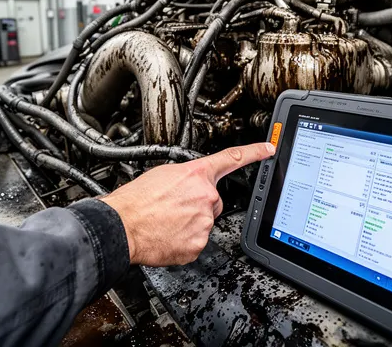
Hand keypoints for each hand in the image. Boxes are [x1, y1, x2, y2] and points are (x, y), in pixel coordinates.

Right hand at [101, 142, 274, 266]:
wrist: (122, 226)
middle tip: (174, 208)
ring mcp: (204, 221)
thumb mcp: (161, 174)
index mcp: (196, 174)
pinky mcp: (198, 243)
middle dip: (198, 204)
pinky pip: (197, 241)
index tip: (269, 149)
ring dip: (190, 223)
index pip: (232, 159)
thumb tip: (189, 184)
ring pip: (205, 221)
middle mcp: (205, 195)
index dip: (254, 152)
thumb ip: (185, 178)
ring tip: (167, 221)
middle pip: (214, 200)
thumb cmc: (135, 201)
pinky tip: (169, 235)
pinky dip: (185, 240)